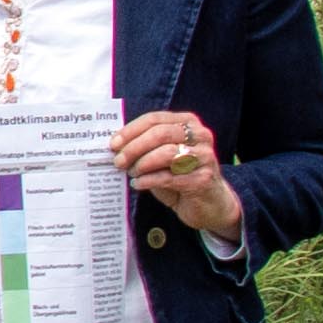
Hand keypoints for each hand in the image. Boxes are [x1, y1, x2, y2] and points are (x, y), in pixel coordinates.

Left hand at [117, 109, 247, 241]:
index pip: (155, 119)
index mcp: (188, 123)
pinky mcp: (203, 179)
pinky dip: (149, 180)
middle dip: (134, 147)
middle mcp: (201, 136)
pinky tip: (138, 184)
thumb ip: (145, 146)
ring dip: (142, 164)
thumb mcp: (163, 156)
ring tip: (131, 173)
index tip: (113, 144)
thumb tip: (116, 145)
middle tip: (118, 161)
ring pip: (166, 154)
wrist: (209, 203)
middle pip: (160, 134)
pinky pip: (169, 177)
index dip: (131, 130)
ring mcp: (205, 157)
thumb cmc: (180, 176)